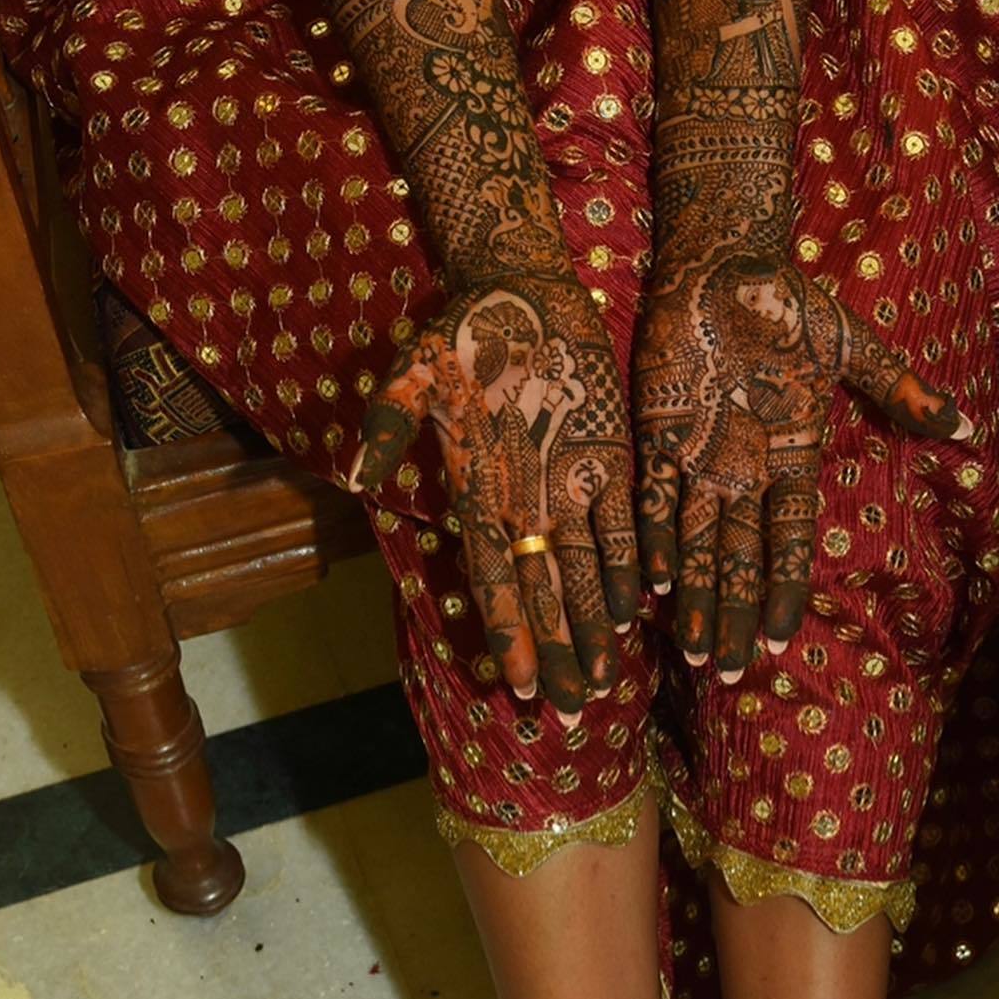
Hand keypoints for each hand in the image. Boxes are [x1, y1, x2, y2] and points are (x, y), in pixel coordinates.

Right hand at [351, 275, 637, 719]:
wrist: (519, 287)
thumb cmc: (460, 330)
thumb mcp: (415, 371)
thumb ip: (389, 423)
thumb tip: (356, 471)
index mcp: (479, 494)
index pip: (494, 580)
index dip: (508, 633)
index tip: (516, 682)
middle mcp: (526, 503)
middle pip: (544, 594)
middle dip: (557, 652)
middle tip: (569, 711)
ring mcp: (571, 485)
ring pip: (587, 572)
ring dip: (595, 627)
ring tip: (604, 683)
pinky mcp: (610, 458)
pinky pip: (623, 523)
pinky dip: (633, 565)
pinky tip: (642, 611)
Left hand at [633, 252, 972, 679]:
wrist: (721, 264)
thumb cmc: (789, 303)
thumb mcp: (848, 346)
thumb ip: (895, 389)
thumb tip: (963, 424)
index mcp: (790, 458)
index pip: (788, 540)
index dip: (783, 589)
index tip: (781, 639)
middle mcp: (744, 472)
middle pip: (738, 559)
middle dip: (733, 614)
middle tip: (727, 671)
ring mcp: (699, 458)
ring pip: (695, 543)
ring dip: (695, 597)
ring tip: (692, 651)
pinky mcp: (657, 437)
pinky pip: (654, 499)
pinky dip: (653, 540)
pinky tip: (654, 587)